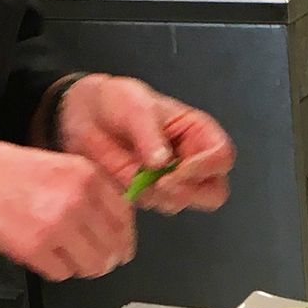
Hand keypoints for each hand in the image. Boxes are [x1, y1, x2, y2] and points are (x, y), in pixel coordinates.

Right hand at [0, 138, 133, 280]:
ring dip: (81, 266)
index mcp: (86, 174)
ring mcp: (57, 226)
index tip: (120, 244)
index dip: (124, 236)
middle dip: (106, 257)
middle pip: (113, 246)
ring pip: (92, 265)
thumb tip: (115, 220)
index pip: (125, 216)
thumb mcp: (57, 164)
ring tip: (64, 255)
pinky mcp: (35, 249)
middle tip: (96, 259)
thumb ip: (89, 190)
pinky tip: (41, 254)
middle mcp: (77, 199)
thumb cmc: (0, 169)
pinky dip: (55, 270)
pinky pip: (62, 274)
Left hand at [54, 74, 233, 214]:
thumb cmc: (117, 102)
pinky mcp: (149, 194)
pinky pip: (154, 206)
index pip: (221, 156)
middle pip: (214, 191)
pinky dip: (142, 199)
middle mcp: (192, 159)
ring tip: (136, 176)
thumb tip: (163, 163)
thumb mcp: (134, 107)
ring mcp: (171, 180)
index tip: (176, 169)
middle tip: (161, 184)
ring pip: (183, 202)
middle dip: (191, 192)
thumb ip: (149, 134)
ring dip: (162, 196)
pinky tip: (125, 180)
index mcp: (198, 133)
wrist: (85, 115)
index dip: (206, 167)